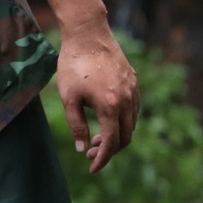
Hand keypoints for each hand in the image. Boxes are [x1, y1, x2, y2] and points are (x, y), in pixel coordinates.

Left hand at [56, 19, 139, 172]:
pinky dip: (122, 122)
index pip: (111, 142)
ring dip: (116, 136)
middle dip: (109, 150)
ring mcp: (133, 91)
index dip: (102, 158)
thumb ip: (76, 125)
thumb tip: (82, 148)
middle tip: (89, 153)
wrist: (88, 34)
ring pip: (131, 124)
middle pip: (125, 137)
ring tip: (95, 139)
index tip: (91, 169)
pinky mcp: (133, 83)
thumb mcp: (69, 98)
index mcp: (111, 106)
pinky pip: (133, 110)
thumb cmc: (73, 65)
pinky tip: (106, 121)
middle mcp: (127, 100)